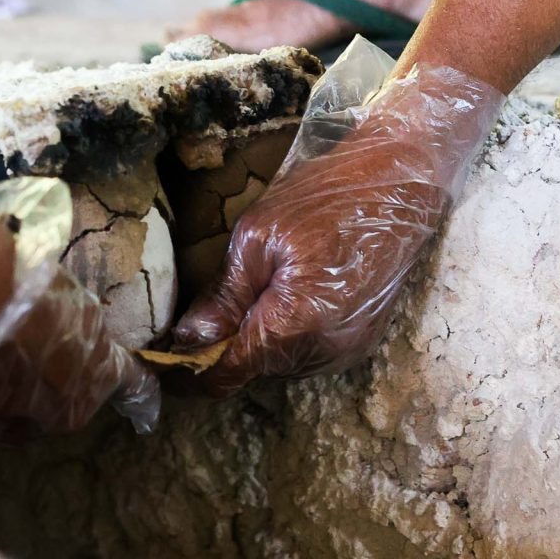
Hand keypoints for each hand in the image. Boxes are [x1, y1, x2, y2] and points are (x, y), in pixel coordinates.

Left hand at [172, 54, 502, 395]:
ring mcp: (348, 349)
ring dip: (260, 336)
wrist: (401, 182)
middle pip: (252, 370)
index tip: (158, 360)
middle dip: (225, 344)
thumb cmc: (326, 197)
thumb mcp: (258, 238)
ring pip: (281, 362)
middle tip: (208, 302)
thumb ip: (224, 298)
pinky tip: (290, 290)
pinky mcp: (361, 340)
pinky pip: (310, 350)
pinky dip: (290, 331)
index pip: (224, 376)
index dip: (187, 372)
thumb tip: (186, 339)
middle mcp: (324, 352)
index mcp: (293, 328)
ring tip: (260, 284)